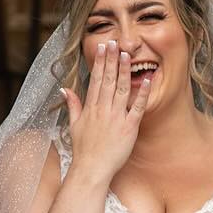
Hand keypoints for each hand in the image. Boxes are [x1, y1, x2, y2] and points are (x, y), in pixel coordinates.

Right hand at [60, 40, 149, 182]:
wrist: (91, 170)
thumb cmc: (83, 150)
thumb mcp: (74, 125)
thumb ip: (72, 105)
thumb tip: (64, 89)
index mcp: (91, 108)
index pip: (96, 80)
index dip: (100, 62)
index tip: (103, 47)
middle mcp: (103, 110)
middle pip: (108, 80)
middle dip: (111, 59)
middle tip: (114, 42)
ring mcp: (116, 118)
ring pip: (122, 89)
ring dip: (125, 70)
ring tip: (127, 54)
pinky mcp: (129, 128)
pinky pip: (137, 107)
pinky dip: (143, 93)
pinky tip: (148, 79)